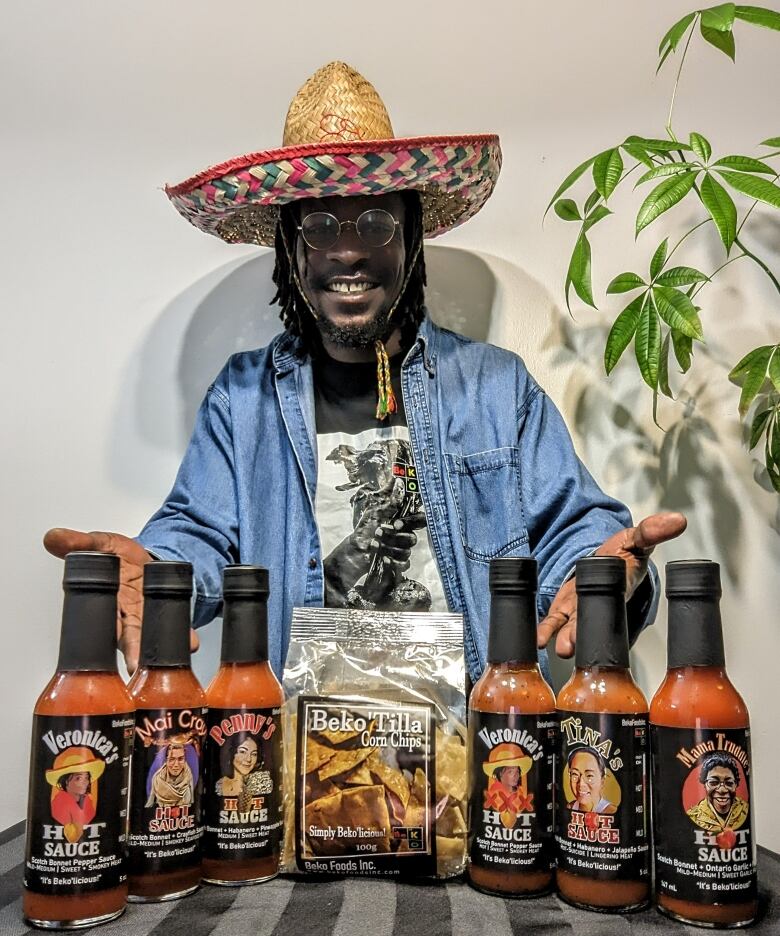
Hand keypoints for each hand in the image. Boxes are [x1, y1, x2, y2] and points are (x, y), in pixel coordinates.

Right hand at [43, 528, 199, 673]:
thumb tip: (53, 537)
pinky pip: (177, 625)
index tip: (99, 648)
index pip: (100, 622)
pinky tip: (190, 642)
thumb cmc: (116, 557)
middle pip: (127, 637)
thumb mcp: (98, 543)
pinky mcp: (168, 609)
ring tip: (163, 659)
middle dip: (131, 651)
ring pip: (151, 637)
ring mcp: (147, 614)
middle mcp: (126, 614)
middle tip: (133, 665)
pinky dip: (185, 636)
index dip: (101, 635)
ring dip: (158, 649)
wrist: (142, 555)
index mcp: (106, 602)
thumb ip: (77, 542)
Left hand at [537, 511, 686, 657]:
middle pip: (593, 625)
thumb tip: (677, 520)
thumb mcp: (637, 539)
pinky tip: (538, 639)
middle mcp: (602, 606)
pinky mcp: (565, 610)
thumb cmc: (624, 555)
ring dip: (564, 638)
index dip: (610, 617)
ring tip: (560, 648)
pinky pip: (555, 622)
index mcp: (621, 589)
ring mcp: (582, 611)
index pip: (618, 605)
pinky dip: (546, 630)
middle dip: (583, 636)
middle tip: (572, 645)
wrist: (605, 561)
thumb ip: (652, 531)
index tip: (603, 629)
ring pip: (573, 628)